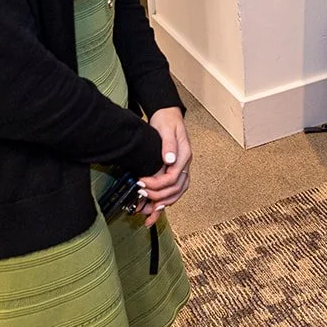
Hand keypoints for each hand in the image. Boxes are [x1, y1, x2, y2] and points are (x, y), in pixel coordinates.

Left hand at [138, 107, 191, 225]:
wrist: (167, 115)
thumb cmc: (167, 121)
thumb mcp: (166, 129)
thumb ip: (168, 145)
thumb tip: (169, 160)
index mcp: (184, 155)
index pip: (173, 177)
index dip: (157, 184)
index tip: (142, 183)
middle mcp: (184, 164)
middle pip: (176, 188)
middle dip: (159, 196)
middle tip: (142, 195)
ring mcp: (181, 168)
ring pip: (177, 192)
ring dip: (164, 203)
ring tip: (150, 211)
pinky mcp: (175, 170)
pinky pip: (174, 189)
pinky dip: (166, 200)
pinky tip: (156, 207)